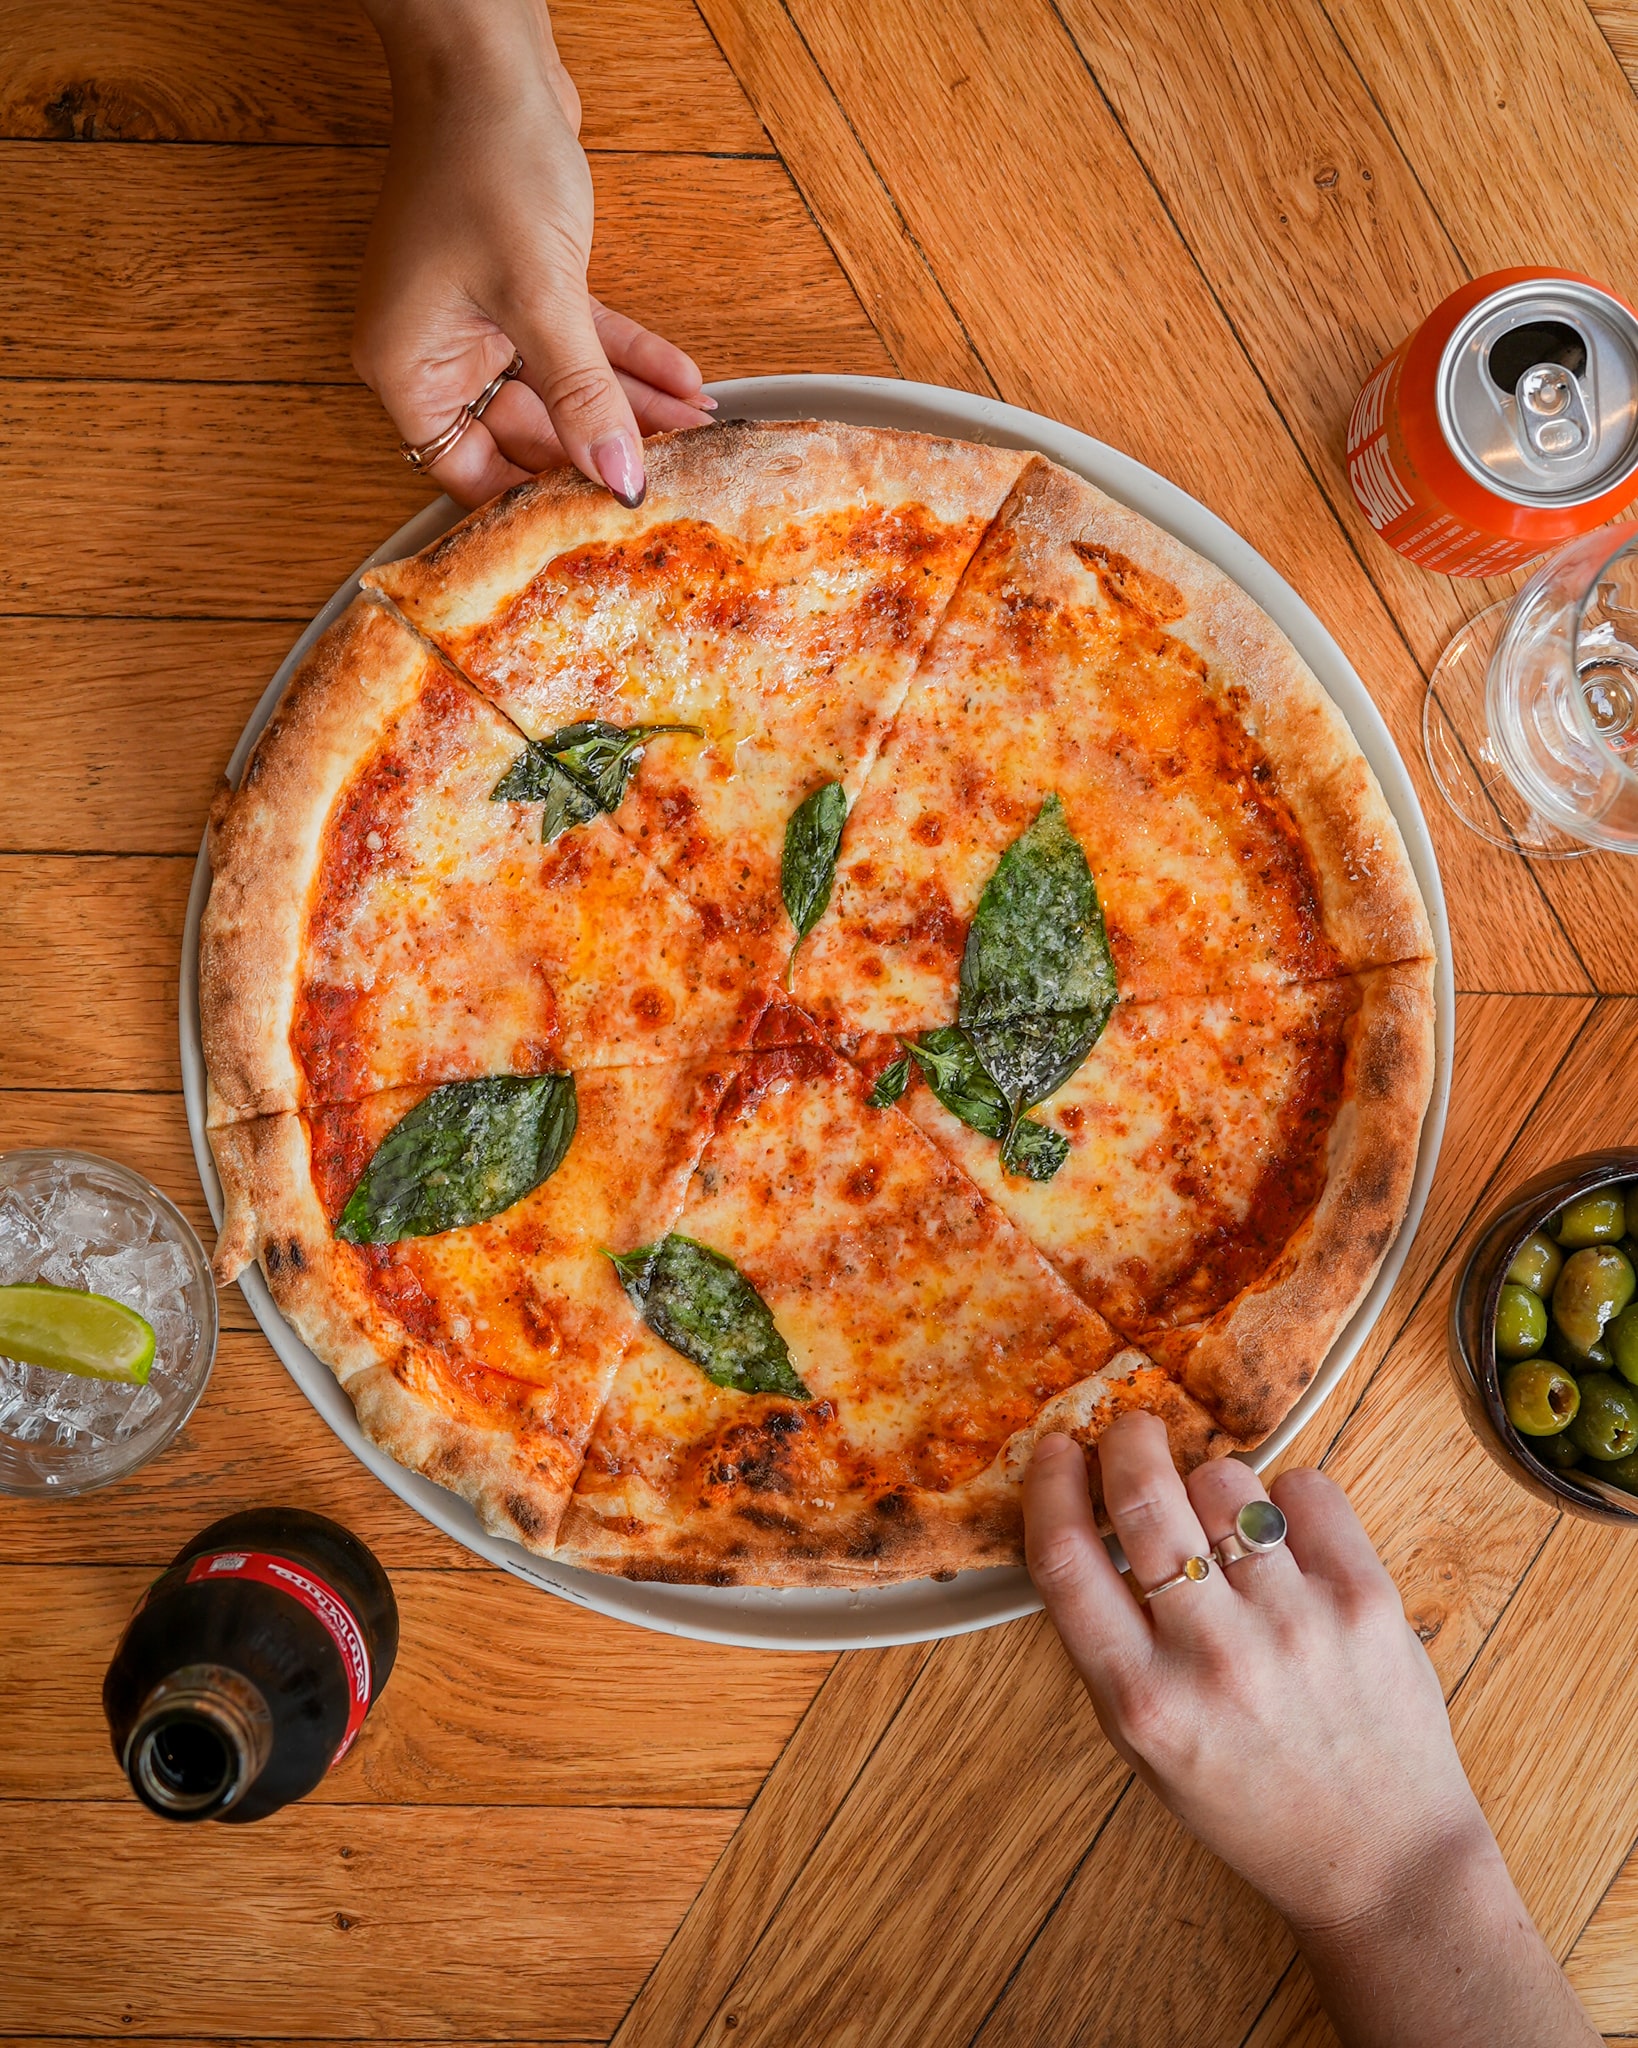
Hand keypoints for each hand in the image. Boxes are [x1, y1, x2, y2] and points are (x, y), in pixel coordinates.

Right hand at [354, 0, 714, 507]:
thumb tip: (617, 478)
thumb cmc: (482, 160)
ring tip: (696, 430)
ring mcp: (481, 320)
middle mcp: (438, 352)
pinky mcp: (524, 288)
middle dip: (602, 450)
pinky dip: (629, 360)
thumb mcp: (541, 297)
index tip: (599, 521)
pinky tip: (685, 381)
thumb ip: (582, 396)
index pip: (468, 474)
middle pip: (526, 436)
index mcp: (408, 367)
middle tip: (669, 476)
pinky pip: (580, 345)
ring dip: (631, 407)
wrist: (489, 59)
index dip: (535, 501)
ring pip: (564, 391)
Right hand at [1024, 1416, 1596, 2047]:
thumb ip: (1108, 1646)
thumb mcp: (1145, 1748)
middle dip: (1127, 1442)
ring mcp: (1295, 1624)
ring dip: (1210, 1482)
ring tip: (1223, 1521)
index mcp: (1144, 1701)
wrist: (1383, 1862)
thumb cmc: (1253, 1801)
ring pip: (1224, 1480)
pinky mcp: (1365, 1601)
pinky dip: (1285, 1498)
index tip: (1054, 1450)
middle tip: (1130, 1434)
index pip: (1065, 1558)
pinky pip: (1306, 1490)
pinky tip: (1287, 1539)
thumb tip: (1083, 1518)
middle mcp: (1215, 1658)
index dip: (1049, 1485)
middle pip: (1144, 1497)